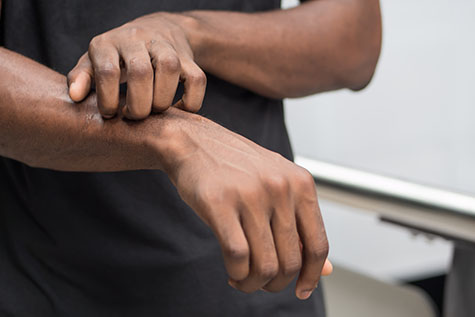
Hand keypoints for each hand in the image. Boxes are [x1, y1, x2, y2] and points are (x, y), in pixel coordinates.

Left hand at [67, 13, 205, 119]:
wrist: (157, 28)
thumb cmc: (118, 55)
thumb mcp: (94, 62)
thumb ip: (82, 78)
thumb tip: (75, 97)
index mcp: (108, 43)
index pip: (108, 71)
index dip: (108, 99)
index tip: (110, 113)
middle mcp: (137, 39)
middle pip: (141, 72)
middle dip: (138, 105)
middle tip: (134, 116)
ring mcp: (166, 46)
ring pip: (170, 69)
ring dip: (162, 100)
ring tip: (155, 112)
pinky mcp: (188, 58)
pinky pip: (197, 79)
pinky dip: (190, 101)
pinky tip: (178, 109)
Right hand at [162, 109, 330, 299]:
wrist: (194, 143)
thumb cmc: (236, 167)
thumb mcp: (277, 187)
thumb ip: (300, 226)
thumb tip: (325, 269)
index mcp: (301, 184)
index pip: (319, 244)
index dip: (312, 275)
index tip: (302, 290)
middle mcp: (280, 188)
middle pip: (291, 261)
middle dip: (275, 283)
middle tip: (260, 282)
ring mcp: (250, 195)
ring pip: (264, 265)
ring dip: (253, 284)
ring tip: (242, 279)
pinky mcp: (219, 203)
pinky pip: (237, 257)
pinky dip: (236, 274)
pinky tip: (231, 271)